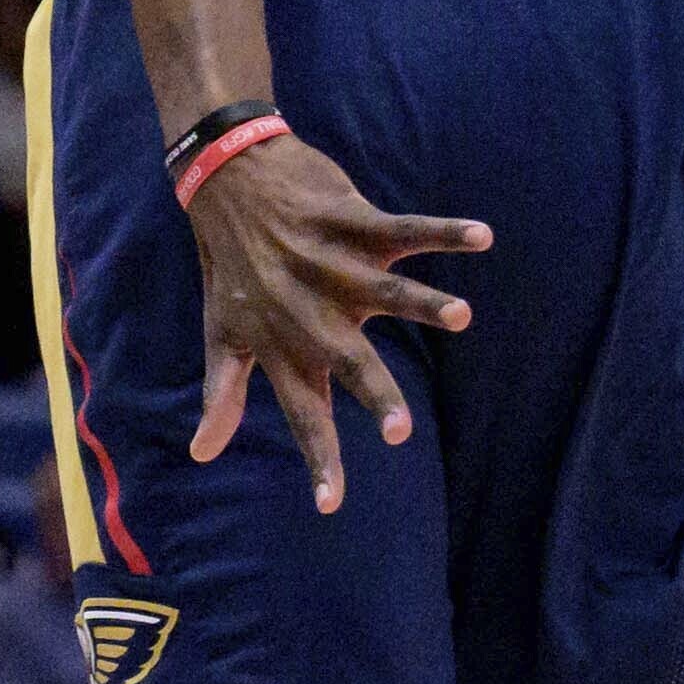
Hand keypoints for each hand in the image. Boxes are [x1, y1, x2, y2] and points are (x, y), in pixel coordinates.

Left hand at [179, 128, 486, 511]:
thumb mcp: (220, 331)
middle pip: (346, 359)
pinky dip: (442, 231)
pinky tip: (481, 235)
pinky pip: (403, 228)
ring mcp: (331, 263)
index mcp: (280, 342)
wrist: (225, 178)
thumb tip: (202, 453)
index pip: (300, 411)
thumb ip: (221, 393)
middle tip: (400, 431)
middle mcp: (308, 309)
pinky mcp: (350, 221)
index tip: (332, 504)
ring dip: (424, 302)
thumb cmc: (229, 265)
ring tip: (461, 317)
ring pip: (384, 290)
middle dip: (373, 393)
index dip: (316, 457)